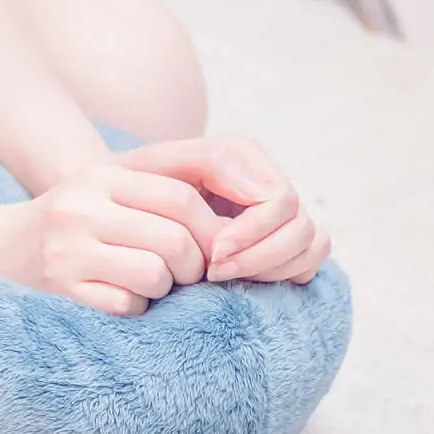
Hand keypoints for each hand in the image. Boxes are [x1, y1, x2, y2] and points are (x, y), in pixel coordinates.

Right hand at [0, 160, 228, 315]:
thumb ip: (163, 187)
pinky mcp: (61, 292)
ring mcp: (67, 251)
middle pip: (175, 239)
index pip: (180, 196)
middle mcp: (80, 207)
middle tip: (186, 274)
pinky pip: (128, 307)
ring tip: (148, 284)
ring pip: (156, 274)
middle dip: (194, 265)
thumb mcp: (108, 187)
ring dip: (164, 288)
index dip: (211, 229)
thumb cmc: (72, 222)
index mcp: (99, 175)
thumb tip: (237, 215)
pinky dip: (134, 308)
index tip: (216, 250)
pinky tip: (118, 298)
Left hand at [118, 134, 330, 285]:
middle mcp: (265, 175)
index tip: (214, 256)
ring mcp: (278, 204)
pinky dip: (291, 269)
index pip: (277, 200)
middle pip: (299, 223)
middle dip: (261, 255)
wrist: (120, 195)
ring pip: (312, 239)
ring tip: (228, 276)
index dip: (252, 233)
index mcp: (238, 154)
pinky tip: (250, 278)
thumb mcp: (147, 174)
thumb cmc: (130, 184)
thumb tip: (228, 232)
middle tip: (215, 272)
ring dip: (274, 266)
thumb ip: (190, 187)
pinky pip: (314, 251)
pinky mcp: (283, 231)